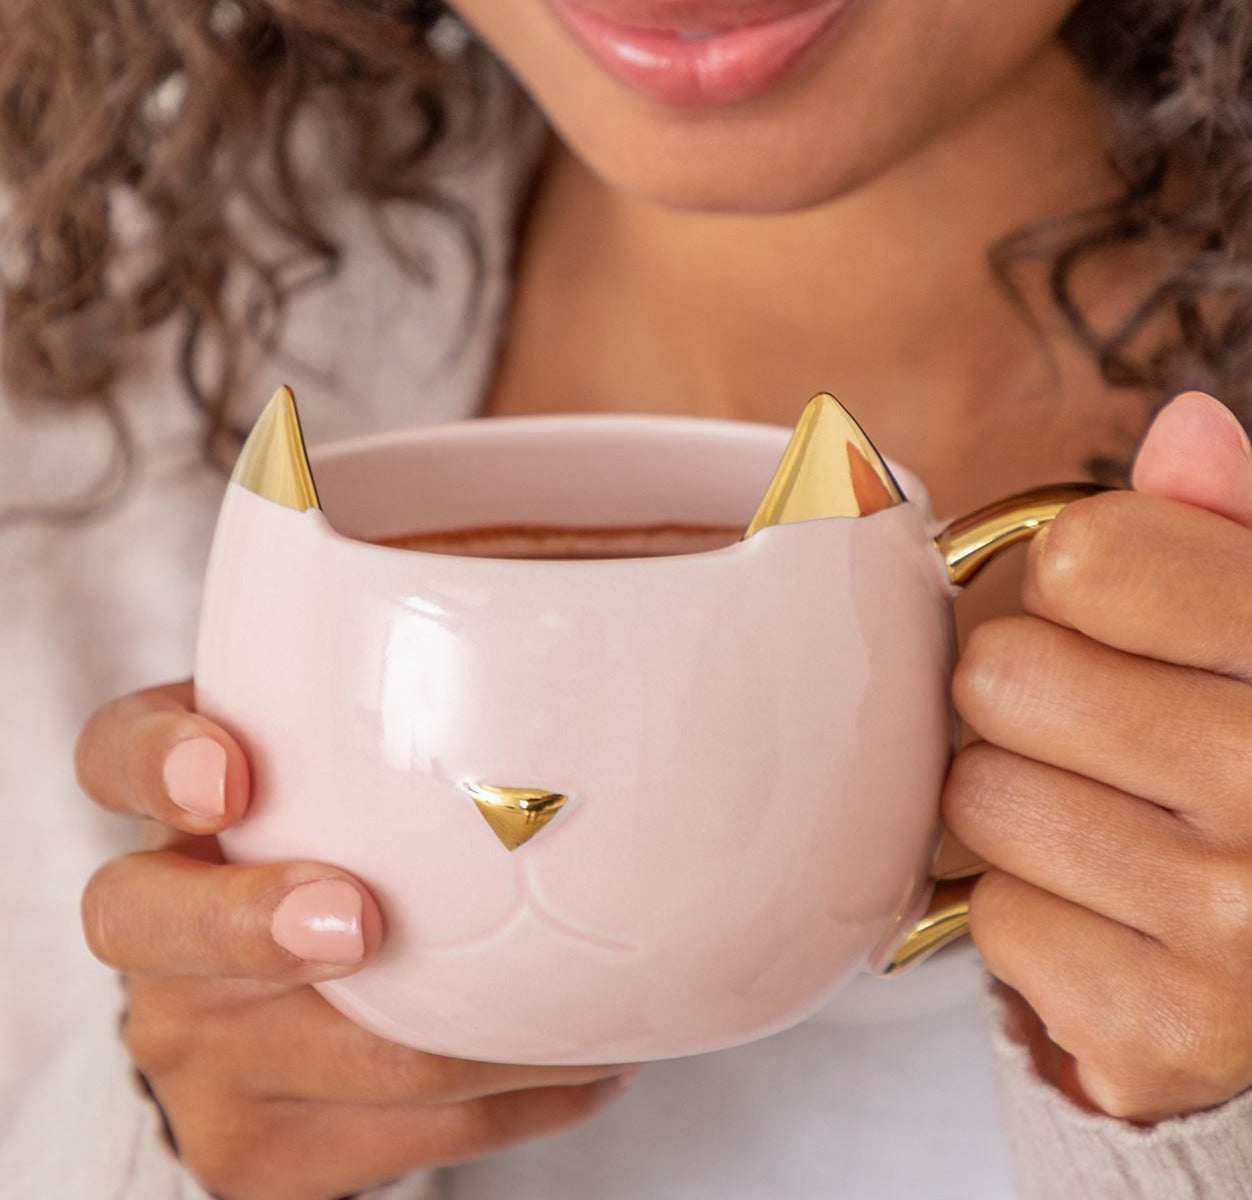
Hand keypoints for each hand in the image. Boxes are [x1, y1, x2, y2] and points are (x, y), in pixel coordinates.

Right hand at [76, 683, 634, 1199]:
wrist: (311, 1008)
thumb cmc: (370, 837)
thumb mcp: (359, 760)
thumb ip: (403, 704)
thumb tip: (540, 643)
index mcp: (174, 805)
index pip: (116, 757)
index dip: (158, 763)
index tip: (229, 774)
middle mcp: (156, 931)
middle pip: (148, 924)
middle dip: (255, 924)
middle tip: (360, 920)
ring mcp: (196, 1055)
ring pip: (325, 1052)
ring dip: (473, 1034)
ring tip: (593, 1003)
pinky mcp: (257, 1152)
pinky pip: (406, 1137)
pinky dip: (513, 1097)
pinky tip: (589, 1062)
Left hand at [944, 392, 1251, 1122]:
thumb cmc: (1234, 738)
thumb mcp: (1244, 612)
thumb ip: (1206, 518)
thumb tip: (1191, 421)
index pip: (1078, 555)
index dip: (1064, 588)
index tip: (1112, 630)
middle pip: (1005, 674)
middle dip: (1017, 705)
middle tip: (1089, 740)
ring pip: (982, 799)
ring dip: (1007, 812)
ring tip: (1091, 823)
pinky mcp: (1183, 1032)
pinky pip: (994, 923)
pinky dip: (1019, 918)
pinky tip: (1096, 916)